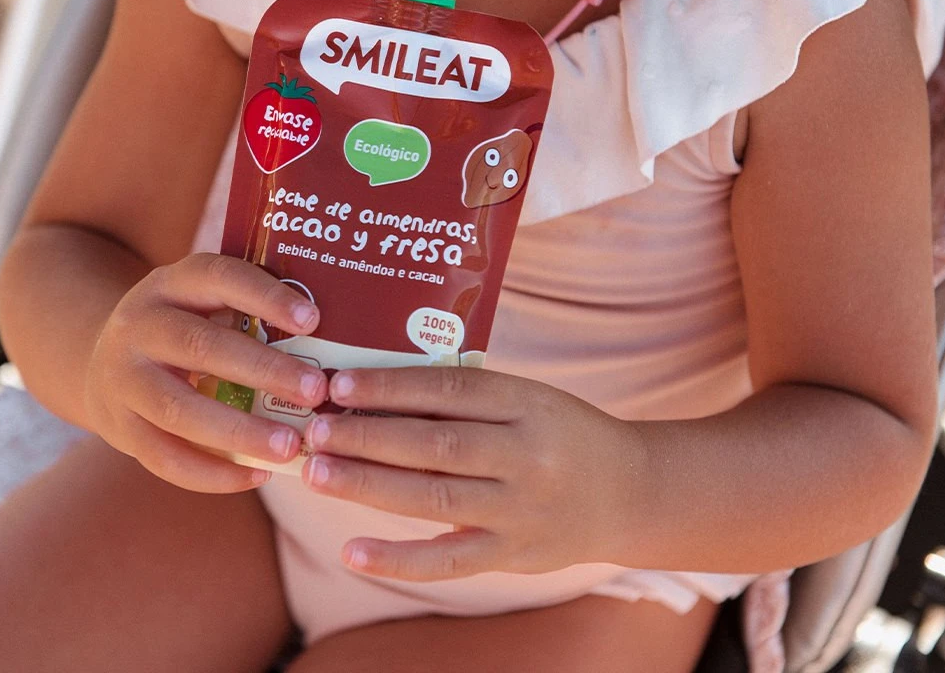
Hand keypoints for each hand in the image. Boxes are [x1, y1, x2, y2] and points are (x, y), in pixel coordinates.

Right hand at [84, 253, 328, 492]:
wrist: (100, 358)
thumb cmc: (187, 326)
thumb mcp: (206, 301)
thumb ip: (253, 311)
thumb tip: (333, 337)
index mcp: (172, 284)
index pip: (220, 278)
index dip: (266, 297)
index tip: (314, 319)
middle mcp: (140, 325)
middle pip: (202, 348)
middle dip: (264, 371)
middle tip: (316, 392)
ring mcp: (122, 379)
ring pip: (179, 410)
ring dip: (240, 431)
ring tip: (291, 446)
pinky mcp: (118, 428)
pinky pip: (165, 458)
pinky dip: (213, 473)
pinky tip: (258, 475)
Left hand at [300, 367, 631, 580]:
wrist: (630, 492)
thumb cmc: (562, 432)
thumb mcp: (529, 398)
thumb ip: (468, 398)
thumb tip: (380, 392)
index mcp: (527, 404)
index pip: (451, 391)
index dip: (393, 387)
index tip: (341, 383)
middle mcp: (526, 456)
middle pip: (436, 445)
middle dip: (368, 437)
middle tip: (314, 429)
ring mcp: (520, 510)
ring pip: (435, 498)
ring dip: (369, 485)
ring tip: (317, 473)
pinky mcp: (515, 556)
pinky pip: (450, 561)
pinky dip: (399, 559)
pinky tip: (352, 550)